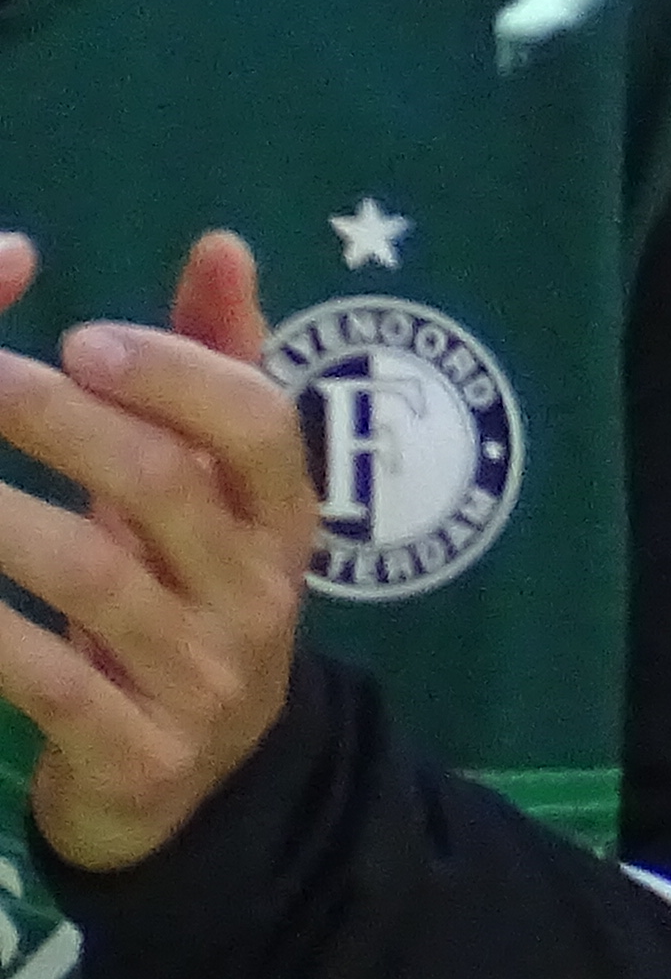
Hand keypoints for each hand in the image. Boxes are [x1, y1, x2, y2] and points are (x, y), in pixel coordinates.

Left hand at [0, 232, 314, 874]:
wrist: (198, 786)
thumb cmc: (195, 599)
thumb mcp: (219, 496)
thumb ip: (217, 368)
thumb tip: (220, 244)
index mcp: (284, 519)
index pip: (258, 427)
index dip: (175, 376)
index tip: (81, 336)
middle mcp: (256, 592)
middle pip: (166, 489)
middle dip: (65, 426)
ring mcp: (198, 677)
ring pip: (96, 580)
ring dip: (7, 521)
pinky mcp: (133, 751)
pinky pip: (48, 681)